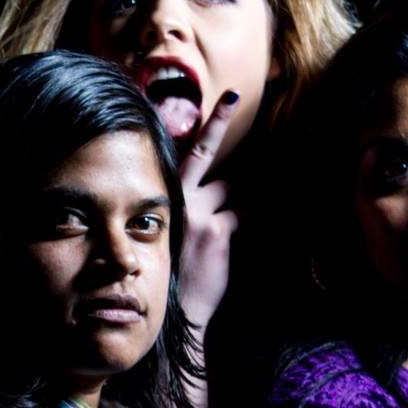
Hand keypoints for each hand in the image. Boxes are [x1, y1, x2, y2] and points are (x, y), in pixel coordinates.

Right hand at [176, 91, 240, 329]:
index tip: (230, 97)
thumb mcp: (170, 234)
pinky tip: (231, 242)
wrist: (178, 310)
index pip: (190, 152)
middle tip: (233, 97)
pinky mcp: (219, 230)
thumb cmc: (174, 273)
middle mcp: (180, 197)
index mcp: (165, 197)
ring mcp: (200, 211)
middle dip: (221, 124)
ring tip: (218, 230)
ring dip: (231, 204)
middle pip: (207, 153)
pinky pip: (242, 217)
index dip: (213, 123)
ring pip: (230, 192)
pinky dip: (241, 226)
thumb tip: (217, 190)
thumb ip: (188, 207)